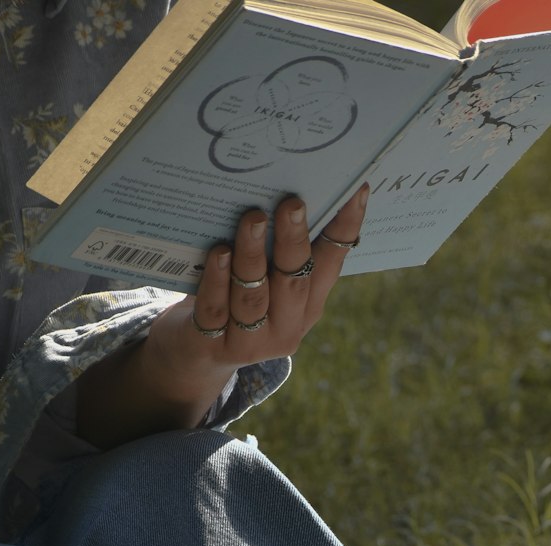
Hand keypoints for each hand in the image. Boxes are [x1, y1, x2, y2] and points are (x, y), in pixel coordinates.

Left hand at [75, 186, 369, 447]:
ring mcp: (252, 342)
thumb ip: (278, 249)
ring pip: (255, 297)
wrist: (194, 356)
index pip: (331, 264)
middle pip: (294, 282)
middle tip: (292, 203)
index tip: (356, 192)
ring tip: (251, 219)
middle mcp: (287, 328)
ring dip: (253, 256)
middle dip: (294, 241)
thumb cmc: (233, 300)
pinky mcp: (215, 346)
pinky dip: (217, 280)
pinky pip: (217, 309)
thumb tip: (284, 184)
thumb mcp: (264, 279)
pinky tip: (218, 253)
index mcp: (308, 306)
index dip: (344, 230)